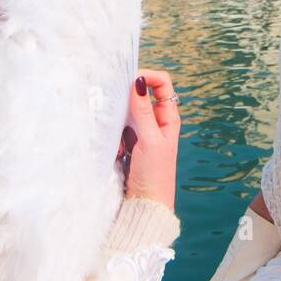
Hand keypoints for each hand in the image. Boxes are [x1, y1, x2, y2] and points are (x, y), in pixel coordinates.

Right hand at [116, 69, 179, 210]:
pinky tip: (114, 147)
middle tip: (115, 104)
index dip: (148, 76)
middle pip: (141, 94)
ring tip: (117, 133)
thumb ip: (143, 111)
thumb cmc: (155, 174)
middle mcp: (155, 120)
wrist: (145, 204)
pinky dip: (112, 132)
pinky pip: (116, 127)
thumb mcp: (150, 140)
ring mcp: (140, 131)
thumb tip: (138, 82)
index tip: (130, 80)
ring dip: (118, 118)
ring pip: (126, 111)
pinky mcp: (126, 142)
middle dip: (127, 98)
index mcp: (168, 117)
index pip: (162, 83)